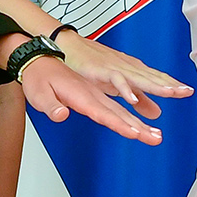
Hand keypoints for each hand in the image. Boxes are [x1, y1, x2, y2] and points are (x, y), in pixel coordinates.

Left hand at [18, 49, 161, 142]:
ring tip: (155, 134)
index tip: (135, 133)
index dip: (120, 124)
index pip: (104, 113)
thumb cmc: (40, 79)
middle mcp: (94, 95)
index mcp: (82, 95)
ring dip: (140, 122)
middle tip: (157, 137)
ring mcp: (97, 94)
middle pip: (120, 113)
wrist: (43, 59)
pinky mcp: (96, 95)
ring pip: (123, 110)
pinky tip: (141, 124)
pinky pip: (119, 106)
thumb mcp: (40, 94)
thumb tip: (61, 115)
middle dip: (140, 126)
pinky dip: (133, 113)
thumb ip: (52, 105)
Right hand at [52, 29, 186, 113]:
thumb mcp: (120, 85)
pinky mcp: (101, 71)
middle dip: (170, 85)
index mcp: (133, 71)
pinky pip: (115, 81)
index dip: (172, 85)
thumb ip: (139, 98)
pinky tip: (132, 98)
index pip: (156, 78)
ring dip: (154, 85)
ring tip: (169, 92)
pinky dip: (124, 89)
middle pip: (152, 77)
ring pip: (138, 78)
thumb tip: (157, 112)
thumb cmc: (94, 65)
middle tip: (186, 91)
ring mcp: (115, 68)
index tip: (188, 92)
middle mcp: (127, 68)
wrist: (69, 46)